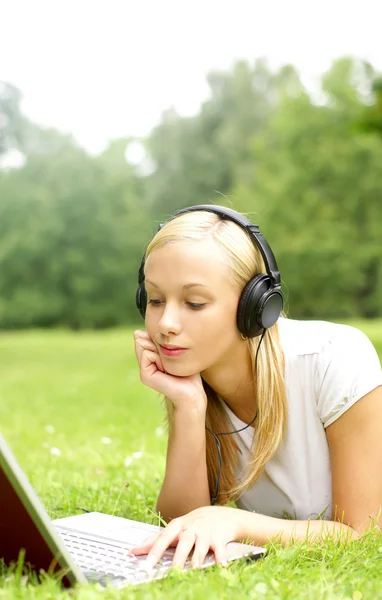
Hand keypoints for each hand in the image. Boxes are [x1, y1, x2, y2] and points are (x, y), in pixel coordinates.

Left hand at [128, 506, 243, 569]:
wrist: (221, 515)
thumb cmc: (193, 524)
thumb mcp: (175, 528)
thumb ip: (155, 539)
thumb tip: (134, 550)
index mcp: (178, 526)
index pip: (163, 538)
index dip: (155, 552)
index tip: (147, 564)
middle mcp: (191, 529)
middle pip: (183, 543)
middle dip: (178, 557)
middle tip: (172, 571)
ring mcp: (206, 533)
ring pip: (200, 547)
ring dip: (197, 558)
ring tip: (194, 569)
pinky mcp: (219, 539)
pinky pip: (220, 549)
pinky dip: (221, 557)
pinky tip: (221, 565)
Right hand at [133, 330, 206, 411]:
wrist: (192, 391)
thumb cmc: (187, 371)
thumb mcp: (170, 351)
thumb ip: (156, 342)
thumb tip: (136, 332)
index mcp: (150, 359)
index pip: (146, 337)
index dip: (159, 340)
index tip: (171, 353)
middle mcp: (145, 364)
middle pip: (143, 340)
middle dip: (158, 344)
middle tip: (169, 361)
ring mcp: (143, 371)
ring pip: (143, 345)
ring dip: (160, 351)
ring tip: (168, 366)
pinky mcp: (144, 376)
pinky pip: (146, 354)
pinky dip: (158, 358)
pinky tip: (165, 369)